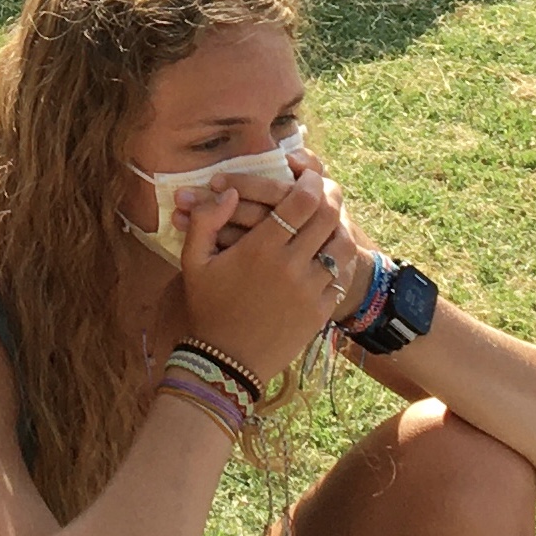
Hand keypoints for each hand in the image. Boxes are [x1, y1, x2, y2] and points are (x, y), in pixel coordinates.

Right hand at [175, 156, 355, 386]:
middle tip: (324, 188)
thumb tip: (228, 192)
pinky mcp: (320, 310)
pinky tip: (330, 250)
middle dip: (330, 194)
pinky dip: (340, 257)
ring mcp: (310, 290)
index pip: (301, 201)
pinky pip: (341, 274)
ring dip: (338, 225)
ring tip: (330, 218)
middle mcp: (291, 265)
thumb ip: (206, 220)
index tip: (307, 174)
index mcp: (260, 249)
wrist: (226, 361)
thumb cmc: (208, 307)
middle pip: (327, 215)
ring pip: (341, 244)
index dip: (310, 180)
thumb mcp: (193, 261)